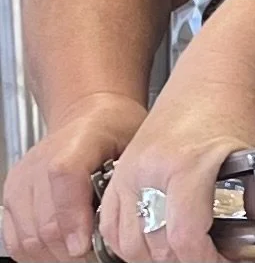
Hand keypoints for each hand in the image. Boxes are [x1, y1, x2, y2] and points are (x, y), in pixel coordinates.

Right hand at [2, 94, 146, 261]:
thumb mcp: (134, 141)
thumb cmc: (115, 128)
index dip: (74, 219)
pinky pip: (16, 240)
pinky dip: (36, 252)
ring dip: (54, 254)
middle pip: (45, 222)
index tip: (86, 245)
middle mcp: (41, 160)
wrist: (90, 114)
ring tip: (78, 251)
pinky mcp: (12, 195)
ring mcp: (23, 179)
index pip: (64, 178)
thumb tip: (125, 221)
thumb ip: (126, 179)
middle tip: (92, 254)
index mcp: (79, 140)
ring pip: (29, 239)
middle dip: (70, 250)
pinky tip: (59, 247)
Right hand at [95, 76, 254, 262]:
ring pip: (128, 244)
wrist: (211, 77)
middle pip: (155, 246)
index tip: (219, 258)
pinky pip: (110, 227)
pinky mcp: (117, 174)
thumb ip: (251, 204)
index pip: (184, 238)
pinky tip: (152, 239)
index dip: (204, 259)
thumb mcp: (251, 157)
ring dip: (154, 256)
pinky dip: (128, 243)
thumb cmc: (230, 110)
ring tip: (181, 248)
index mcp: (185, 164)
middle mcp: (150, 169)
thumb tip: (246, 244)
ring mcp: (128, 172)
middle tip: (203, 253)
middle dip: (182, 259)